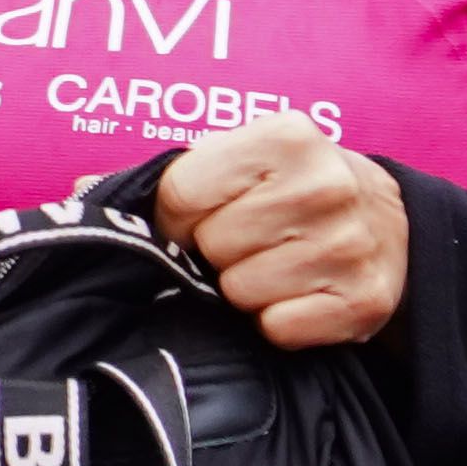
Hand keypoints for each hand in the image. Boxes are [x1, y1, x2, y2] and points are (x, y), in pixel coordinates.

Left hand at [156, 113, 409, 348]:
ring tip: (275, 263)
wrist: (385, 222)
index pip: (182, 193)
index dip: (175, 218)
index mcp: (285, 137)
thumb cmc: (286, 189)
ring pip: (241, 290)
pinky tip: (298, 292)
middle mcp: (325, 186)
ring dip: (246, 286)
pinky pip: (279, 328)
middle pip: (212, 243)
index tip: (193, 220)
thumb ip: (163, 177)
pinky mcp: (365, 300)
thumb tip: (81, 189)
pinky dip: (278, 320)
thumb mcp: (236, 161)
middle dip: (217, 249)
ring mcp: (350, 245)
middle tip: (247, 240)